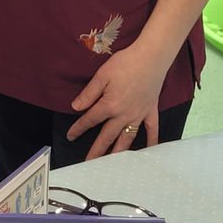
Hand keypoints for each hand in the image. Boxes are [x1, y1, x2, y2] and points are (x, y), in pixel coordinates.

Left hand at [66, 44, 166, 159]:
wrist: (150, 58)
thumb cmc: (124, 63)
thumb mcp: (101, 76)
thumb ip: (89, 94)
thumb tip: (76, 108)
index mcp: (109, 105)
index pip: (90, 120)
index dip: (79, 128)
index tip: (70, 137)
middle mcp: (123, 115)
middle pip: (107, 136)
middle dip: (97, 150)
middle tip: (89, 163)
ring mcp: (138, 115)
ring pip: (127, 138)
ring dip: (119, 151)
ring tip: (112, 163)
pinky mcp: (151, 111)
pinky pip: (151, 130)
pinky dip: (151, 141)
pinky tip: (148, 151)